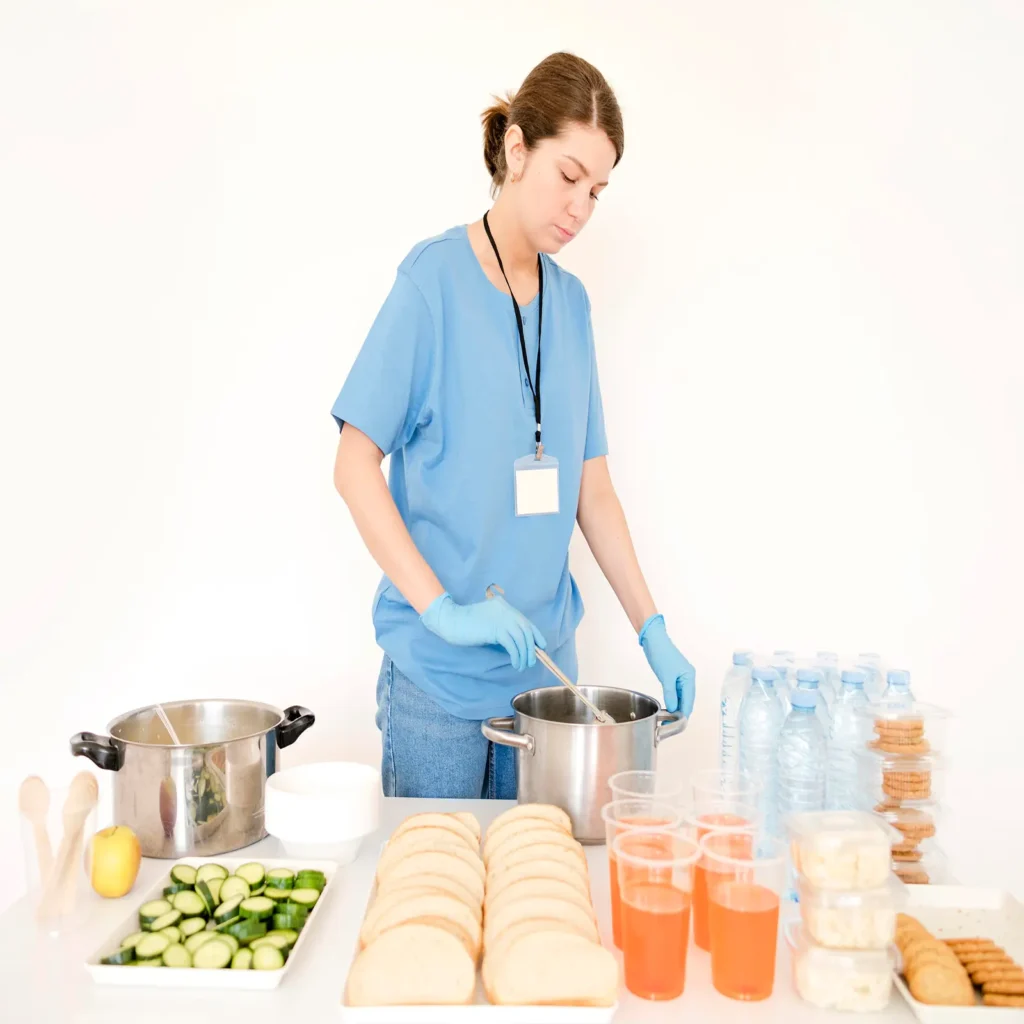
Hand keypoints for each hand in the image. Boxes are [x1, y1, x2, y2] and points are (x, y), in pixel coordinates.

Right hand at [421, 592, 546, 671]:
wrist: (450, 621)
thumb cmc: (466, 624)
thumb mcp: (488, 622)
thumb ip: (502, 627)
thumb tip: (519, 643)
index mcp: (504, 606)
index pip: (526, 621)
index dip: (536, 634)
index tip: (541, 646)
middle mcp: (505, 610)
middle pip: (526, 630)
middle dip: (531, 648)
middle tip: (531, 661)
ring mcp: (501, 618)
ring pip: (521, 638)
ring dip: (524, 655)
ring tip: (522, 666)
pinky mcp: (495, 629)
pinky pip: (512, 645)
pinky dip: (516, 656)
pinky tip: (515, 663)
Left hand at [639, 614, 695, 716]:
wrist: (653, 640)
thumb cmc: (661, 654)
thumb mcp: (666, 676)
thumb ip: (670, 694)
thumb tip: (673, 708)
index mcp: (689, 678)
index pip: (689, 701)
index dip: (683, 714)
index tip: (676, 725)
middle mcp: (688, 679)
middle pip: (687, 701)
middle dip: (680, 714)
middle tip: (670, 725)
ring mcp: (681, 678)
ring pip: (681, 698)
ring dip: (676, 708)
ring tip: (668, 720)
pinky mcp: (673, 677)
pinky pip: (675, 693)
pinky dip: (672, 701)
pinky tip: (668, 708)